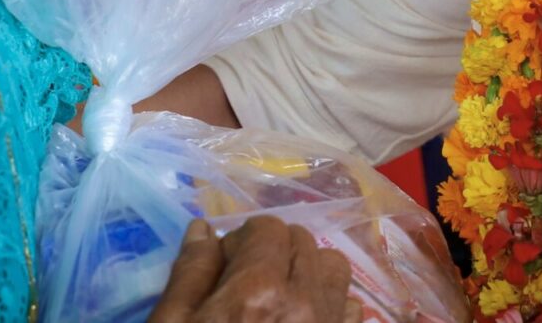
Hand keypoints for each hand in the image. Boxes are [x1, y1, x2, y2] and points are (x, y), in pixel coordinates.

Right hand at [149, 216, 359, 322]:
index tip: (227, 262)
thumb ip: (190, 274)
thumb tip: (203, 228)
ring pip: (334, 267)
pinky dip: (333, 303)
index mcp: (258, 289)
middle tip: (247, 278)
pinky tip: (307, 316)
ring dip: (309, 270)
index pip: (268, 227)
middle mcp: (304, 301)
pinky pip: (352, 308)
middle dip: (276, 248)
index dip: (244, 238)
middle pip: (303, 240)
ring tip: (281, 294)